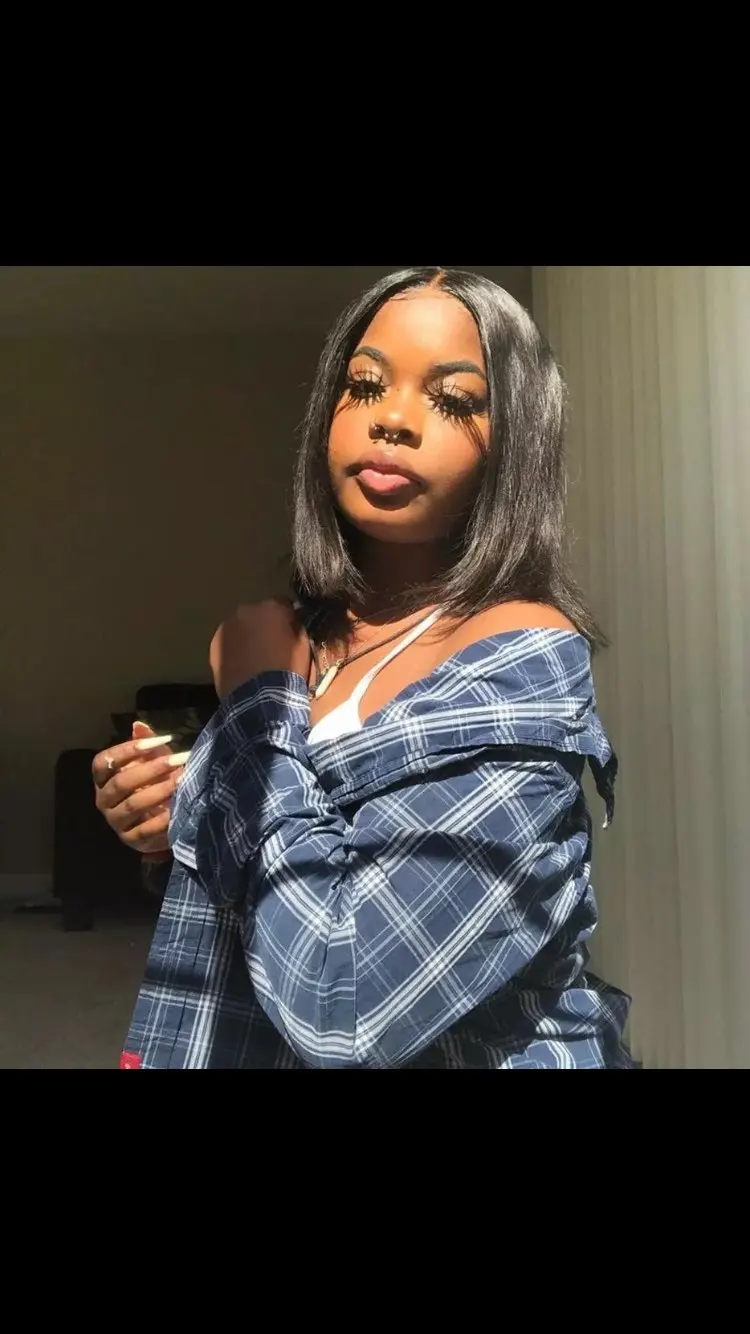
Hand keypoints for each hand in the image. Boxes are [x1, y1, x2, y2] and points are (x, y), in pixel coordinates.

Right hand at [92, 723, 189, 854]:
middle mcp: (104, 800)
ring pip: (132, 805)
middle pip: (120, 782)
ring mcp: (116, 821)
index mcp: (103, 779)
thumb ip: (145, 744)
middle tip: (177, 760)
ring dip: (158, 791)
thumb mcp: (152, 760)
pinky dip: (162, 818)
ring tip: (182, 780)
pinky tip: (178, 807)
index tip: (159, 741)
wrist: (161, 818)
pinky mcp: (130, 840)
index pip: (103, 762)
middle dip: (151, 770)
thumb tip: (139, 725)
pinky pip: (145, 829)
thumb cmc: (154, 783)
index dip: (128, 750)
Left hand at [209, 599, 310, 698]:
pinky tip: (241, 665)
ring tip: (254, 658)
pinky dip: (234, 649)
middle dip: (264, 625)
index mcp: (271, 607)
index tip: (291, 630)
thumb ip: (296, 626)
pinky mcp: (214, 645)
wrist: (260, 698)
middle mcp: (245, 611)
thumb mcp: (304, 645)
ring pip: (240, 627)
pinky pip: (228, 642)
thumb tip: (292, 621)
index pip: (284, 603)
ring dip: (247, 636)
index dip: (288, 617)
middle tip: (271, 645)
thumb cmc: (287, 670)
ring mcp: (226, 627)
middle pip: (258, 613)